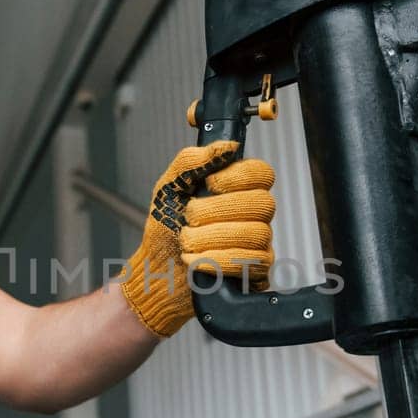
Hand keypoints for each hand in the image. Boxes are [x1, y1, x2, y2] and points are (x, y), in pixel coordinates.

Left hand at [121, 141, 274, 336]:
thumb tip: (228, 145)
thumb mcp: (170, 188)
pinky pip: (254, 262)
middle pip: (261, 203)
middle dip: (217, 211)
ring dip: (212, 237)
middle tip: (190, 218)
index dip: (238, 177)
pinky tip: (197, 261)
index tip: (210, 185)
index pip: (262, 173)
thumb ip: (193, 161)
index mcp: (237, 190)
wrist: (156, 272)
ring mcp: (258, 244)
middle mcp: (252, 215)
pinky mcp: (255, 272)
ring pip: (257, 233)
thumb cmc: (164, 231)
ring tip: (188, 243)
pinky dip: (218, 260)